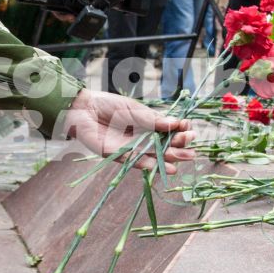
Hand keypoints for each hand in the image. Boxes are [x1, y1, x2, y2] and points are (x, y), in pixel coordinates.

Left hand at [60, 88, 194, 170]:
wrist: (83, 109)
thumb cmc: (108, 105)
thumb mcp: (134, 109)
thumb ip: (152, 119)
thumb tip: (176, 124)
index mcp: (149, 123)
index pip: (171, 130)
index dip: (182, 131)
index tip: (189, 129)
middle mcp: (143, 137)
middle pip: (167, 145)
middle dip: (181, 146)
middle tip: (191, 147)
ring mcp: (133, 147)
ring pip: (156, 156)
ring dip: (171, 158)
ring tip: (184, 158)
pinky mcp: (121, 156)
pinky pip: (138, 162)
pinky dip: (152, 165)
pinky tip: (167, 167)